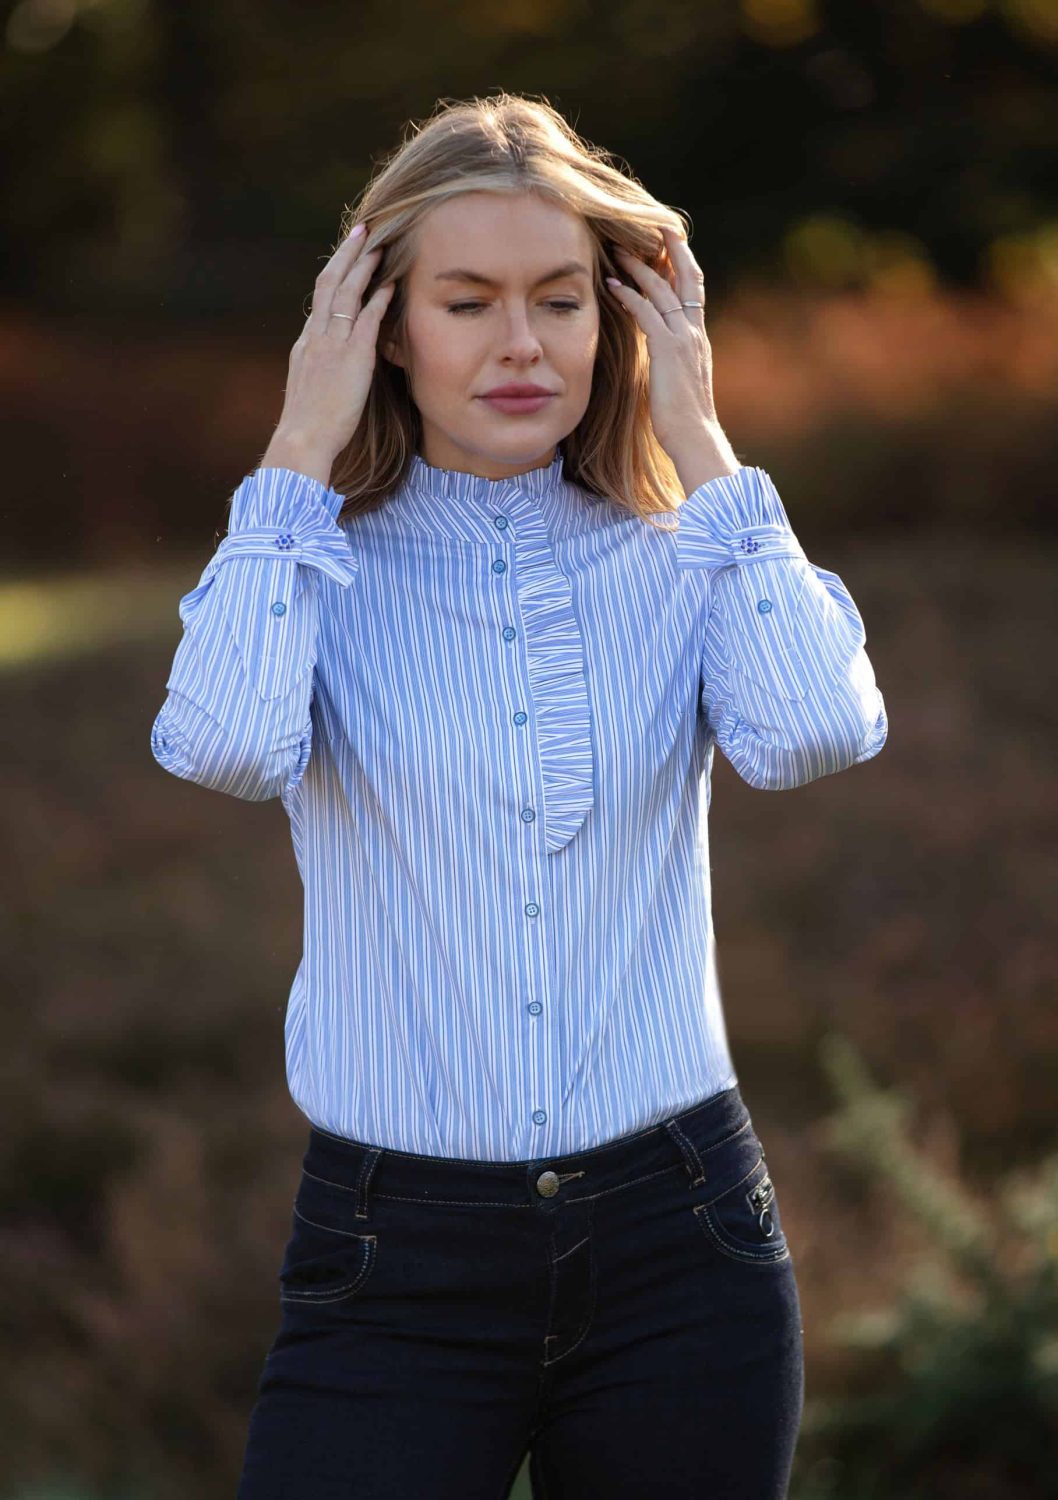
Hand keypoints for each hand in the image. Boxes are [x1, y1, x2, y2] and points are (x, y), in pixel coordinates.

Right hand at [273, 224, 395, 462]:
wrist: (302, 440)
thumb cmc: (307, 428)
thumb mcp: (308, 392)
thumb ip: (318, 373)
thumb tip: (326, 372)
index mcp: (306, 344)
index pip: (320, 299)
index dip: (334, 273)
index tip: (346, 255)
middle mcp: (316, 337)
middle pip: (329, 283)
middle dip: (346, 254)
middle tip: (361, 230)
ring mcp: (332, 345)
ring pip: (346, 293)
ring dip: (363, 266)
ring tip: (378, 243)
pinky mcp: (351, 358)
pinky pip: (366, 320)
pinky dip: (378, 299)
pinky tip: (390, 284)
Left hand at [605, 226, 717, 455]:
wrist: (694, 437)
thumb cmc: (683, 419)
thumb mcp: (678, 381)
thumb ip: (671, 361)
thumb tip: (659, 355)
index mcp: (698, 338)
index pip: (693, 291)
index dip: (683, 265)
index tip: (669, 246)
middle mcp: (694, 332)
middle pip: (687, 278)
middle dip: (673, 250)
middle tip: (656, 226)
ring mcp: (683, 339)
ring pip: (664, 290)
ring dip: (640, 269)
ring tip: (619, 252)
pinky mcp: (668, 349)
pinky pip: (647, 313)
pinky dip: (629, 296)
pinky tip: (611, 287)